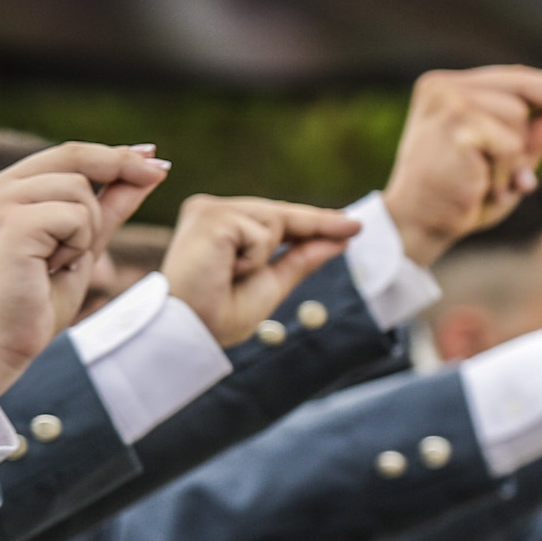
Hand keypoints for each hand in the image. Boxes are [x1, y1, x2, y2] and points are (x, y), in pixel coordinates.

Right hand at [0, 148, 151, 402]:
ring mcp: (2, 202)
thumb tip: (150, 169)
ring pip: (81, 191)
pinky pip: (75, 216)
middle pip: (77, 156)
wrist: (0, 343)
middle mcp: (0, 187)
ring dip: (88, 230)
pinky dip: (77, 245)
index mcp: (10, 188)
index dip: (116, 154)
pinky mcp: (13, 223)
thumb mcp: (83, 245)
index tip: (155, 157)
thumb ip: (111, 207)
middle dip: (122, 169)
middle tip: (159, 176)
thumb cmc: (36, 300)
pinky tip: (51, 268)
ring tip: (59, 262)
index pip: (70, 154)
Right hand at [162, 194, 361, 345]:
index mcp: (218, 226)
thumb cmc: (217, 314)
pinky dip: (253, 258)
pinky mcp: (211, 216)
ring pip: (275, 219)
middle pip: (280, 213)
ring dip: (264, 256)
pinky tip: (225, 270)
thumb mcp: (270, 283)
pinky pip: (261, 232)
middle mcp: (210, 211)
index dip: (315, 221)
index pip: (275, 218)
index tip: (352, 225)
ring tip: (229, 275)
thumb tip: (340, 239)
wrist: (189, 330)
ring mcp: (209, 210)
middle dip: (311, 226)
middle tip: (347, 231)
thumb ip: (301, 259)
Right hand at [380, 67, 541, 265]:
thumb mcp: (513, 156)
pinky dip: (505, 170)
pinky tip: (483, 188)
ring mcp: (447, 101)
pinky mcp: (456, 124)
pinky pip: (509, 143)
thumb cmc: (462, 193)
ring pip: (518, 117)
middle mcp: (444, 86)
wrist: (419, 226)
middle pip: (523, 84)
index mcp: (448, 88)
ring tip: (491, 182)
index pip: (514, 79)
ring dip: (516, 157)